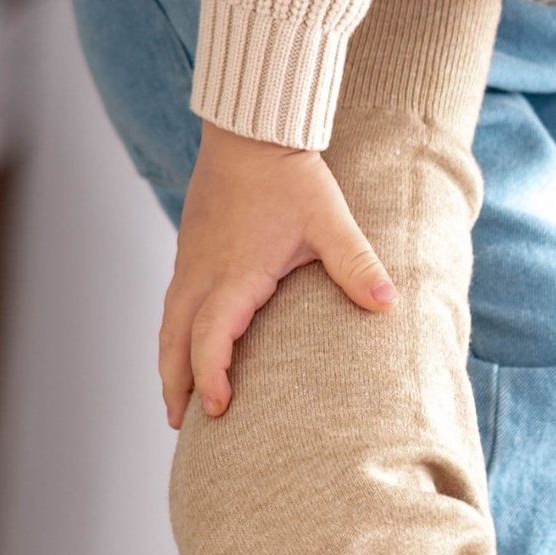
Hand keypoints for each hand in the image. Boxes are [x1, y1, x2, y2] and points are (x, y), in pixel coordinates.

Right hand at [158, 123, 391, 428]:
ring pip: (168, 323)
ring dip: (169, 362)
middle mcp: (202, 273)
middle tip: (181, 423)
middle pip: (175, 341)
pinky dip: (172, 333)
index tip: (216, 409)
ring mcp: (190, 261)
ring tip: (175, 399)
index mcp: (234, 274)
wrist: (250, 131)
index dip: (211, 376)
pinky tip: (183, 345)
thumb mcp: (329, 221)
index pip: (211, 337)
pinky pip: (172, 303)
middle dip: (176, 384)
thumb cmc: (290, 175)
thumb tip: (387, 304)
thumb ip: (356, 265)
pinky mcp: (189, 250)